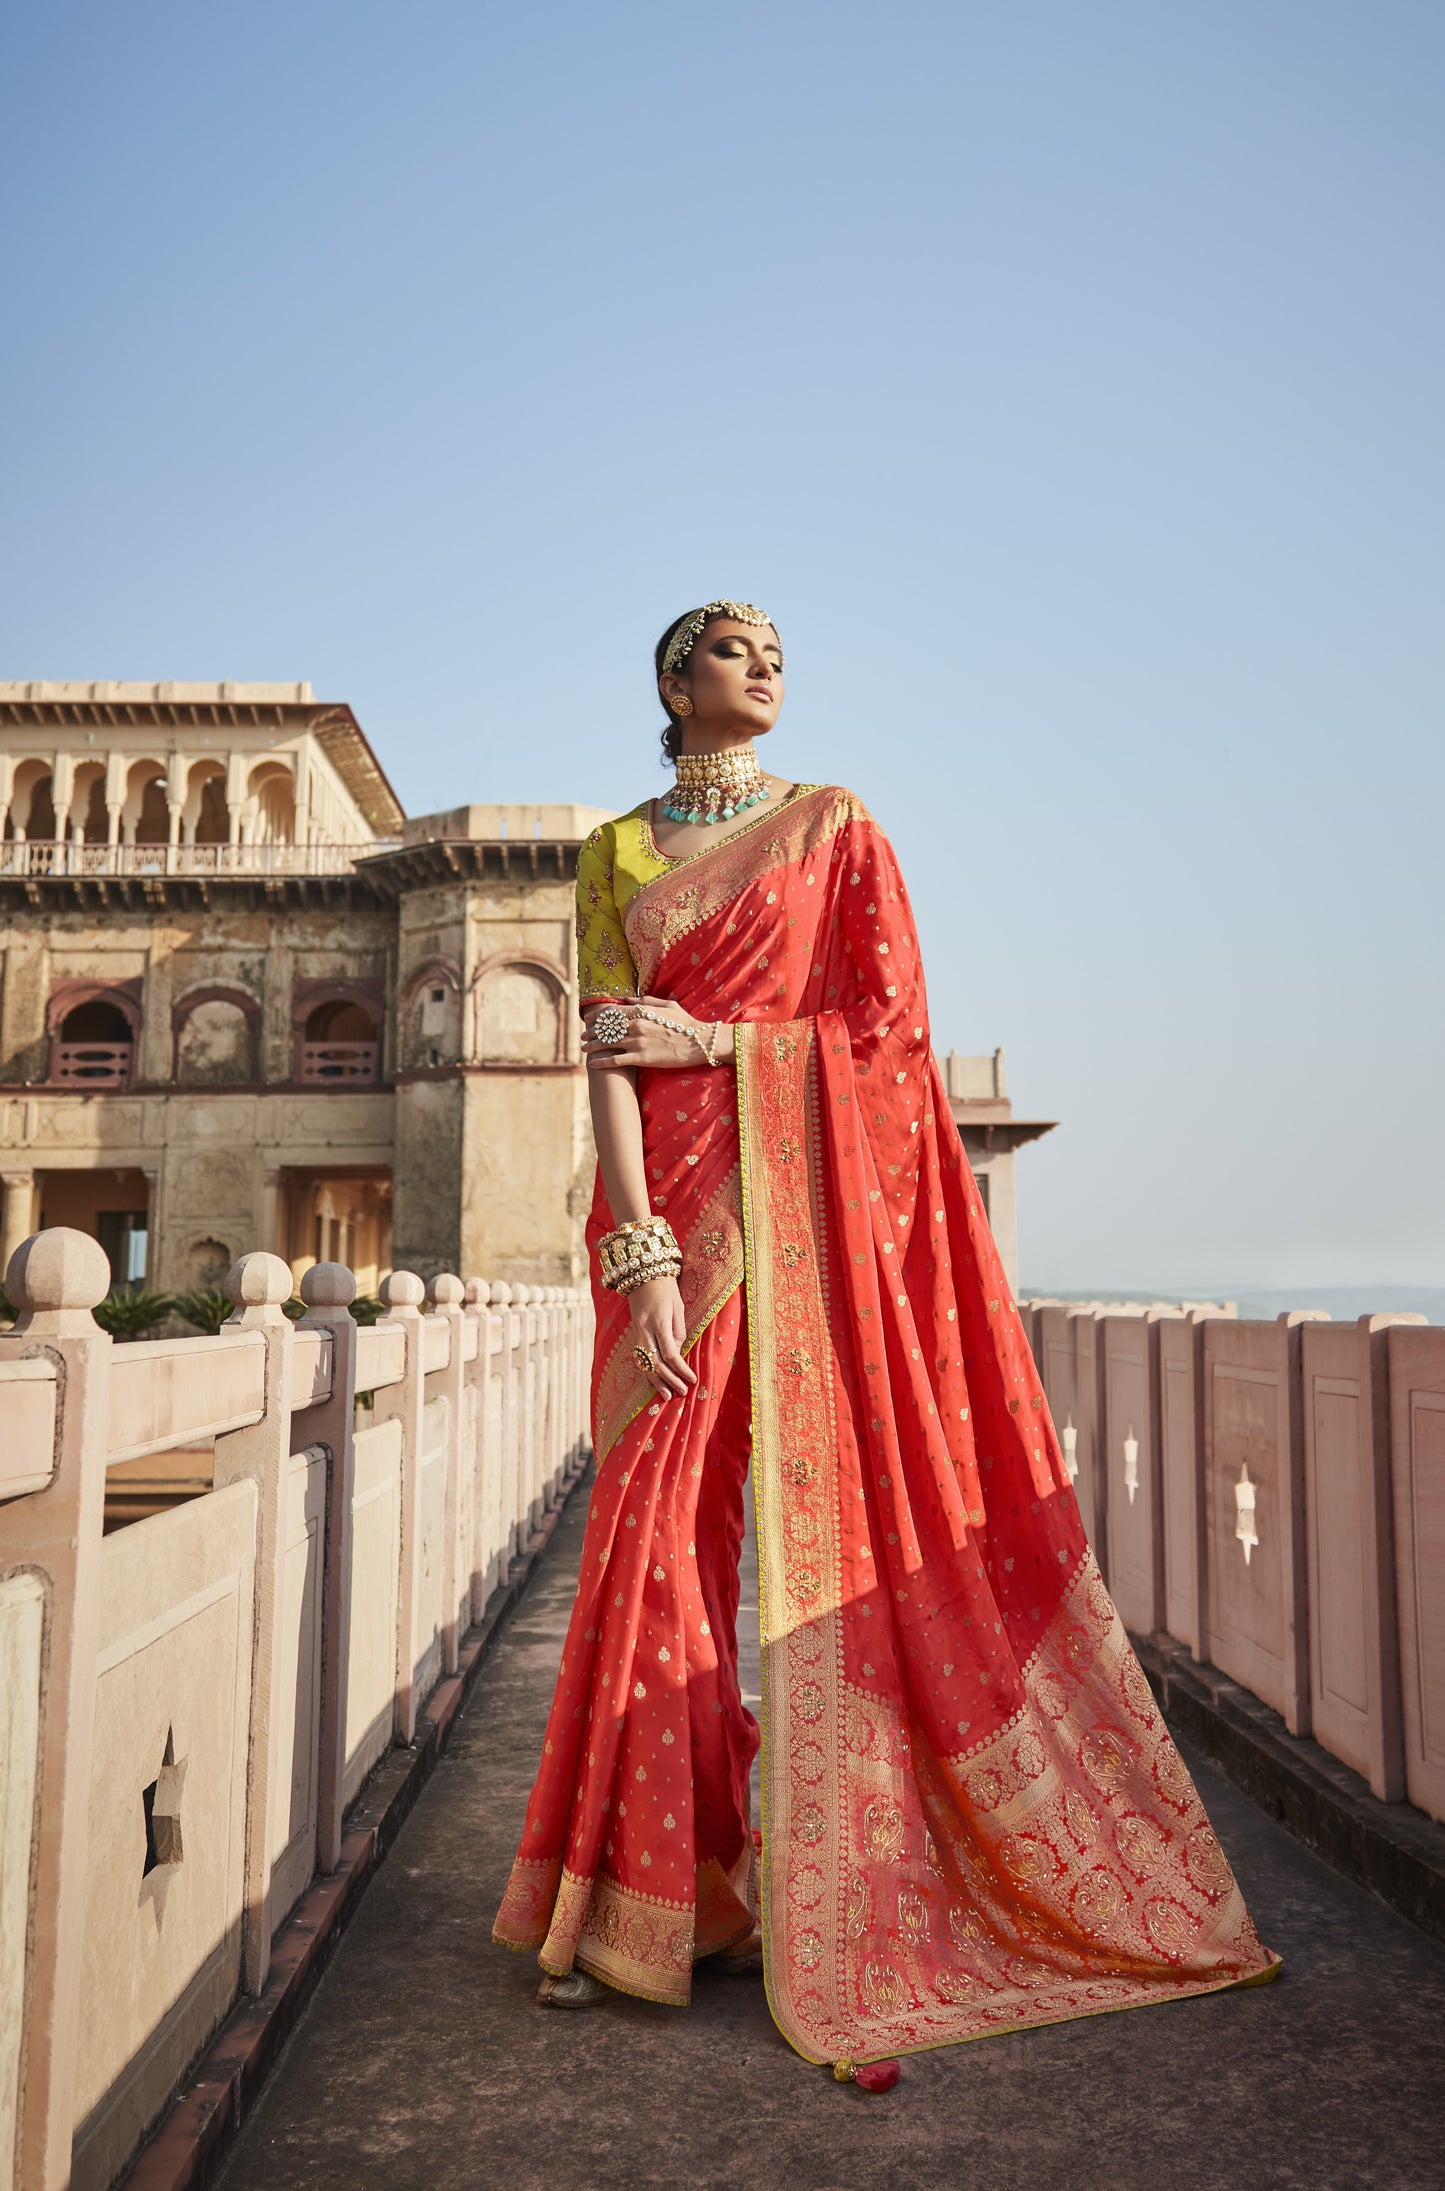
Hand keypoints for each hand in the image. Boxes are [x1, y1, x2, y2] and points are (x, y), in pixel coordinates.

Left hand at [583, 995, 732, 1072]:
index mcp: (642, 1011)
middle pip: (606, 1028)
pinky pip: (616, 1060)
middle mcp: (636, 1025)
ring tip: (584, 1049)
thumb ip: (646, 1000)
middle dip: (591, 1032)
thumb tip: (628, 998)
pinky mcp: (642, 1058)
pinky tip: (593, 1064)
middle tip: (583, 1036)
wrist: (699, 1042)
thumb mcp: (668, 1005)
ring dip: (592, 1046)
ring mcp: (638, 1042)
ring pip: (607, 1043)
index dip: (597, 1016)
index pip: (612, 1012)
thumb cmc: (686, 1023)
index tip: (589, 1020)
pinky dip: (602, 1062)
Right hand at [627, 1275, 697, 1398]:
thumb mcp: (678, 1306)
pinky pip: (638, 1357)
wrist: (642, 1273)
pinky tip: (652, 1384)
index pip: (670, 1353)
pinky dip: (645, 1372)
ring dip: (656, 1381)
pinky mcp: (634, 1333)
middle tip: (682, 1392)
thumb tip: (678, 1353)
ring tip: (667, 1396)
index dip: (681, 1369)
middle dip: (669, 1380)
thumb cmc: (665, 1288)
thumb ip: (679, 1331)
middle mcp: (645, 1330)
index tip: (692, 1379)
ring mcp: (636, 1332)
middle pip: (655, 1362)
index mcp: (659, 1322)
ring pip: (644, 1363)